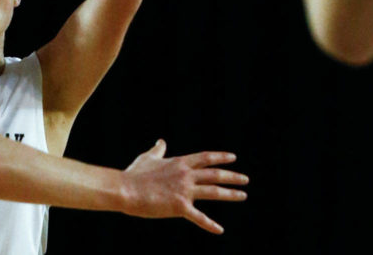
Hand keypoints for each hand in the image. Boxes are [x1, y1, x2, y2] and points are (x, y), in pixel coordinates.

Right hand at [122, 139, 247, 233]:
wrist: (126, 189)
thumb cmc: (134, 174)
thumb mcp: (148, 158)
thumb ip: (158, 150)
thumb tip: (161, 141)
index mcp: (180, 163)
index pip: (205, 158)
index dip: (220, 157)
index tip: (233, 158)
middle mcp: (185, 175)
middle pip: (215, 174)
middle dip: (232, 176)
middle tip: (245, 179)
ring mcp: (184, 190)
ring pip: (213, 191)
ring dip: (230, 193)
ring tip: (243, 195)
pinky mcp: (180, 207)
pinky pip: (199, 217)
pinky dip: (210, 224)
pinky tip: (220, 230)